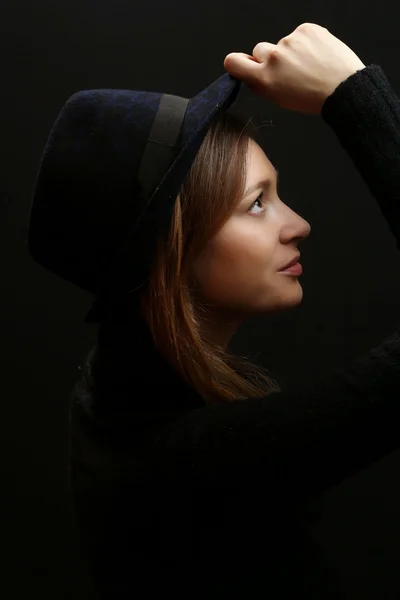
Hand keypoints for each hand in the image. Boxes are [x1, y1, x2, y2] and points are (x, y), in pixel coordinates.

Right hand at [224, 23, 365, 114]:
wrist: (344, 88)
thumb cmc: (313, 98)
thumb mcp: (279, 99)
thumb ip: (261, 84)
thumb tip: (250, 71)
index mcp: (264, 78)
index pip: (233, 62)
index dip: (236, 63)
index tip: (243, 65)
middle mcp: (274, 57)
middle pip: (259, 50)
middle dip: (269, 58)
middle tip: (288, 71)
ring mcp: (290, 40)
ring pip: (282, 43)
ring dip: (291, 52)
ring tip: (309, 66)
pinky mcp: (306, 29)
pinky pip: (299, 35)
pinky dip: (306, 43)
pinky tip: (317, 56)